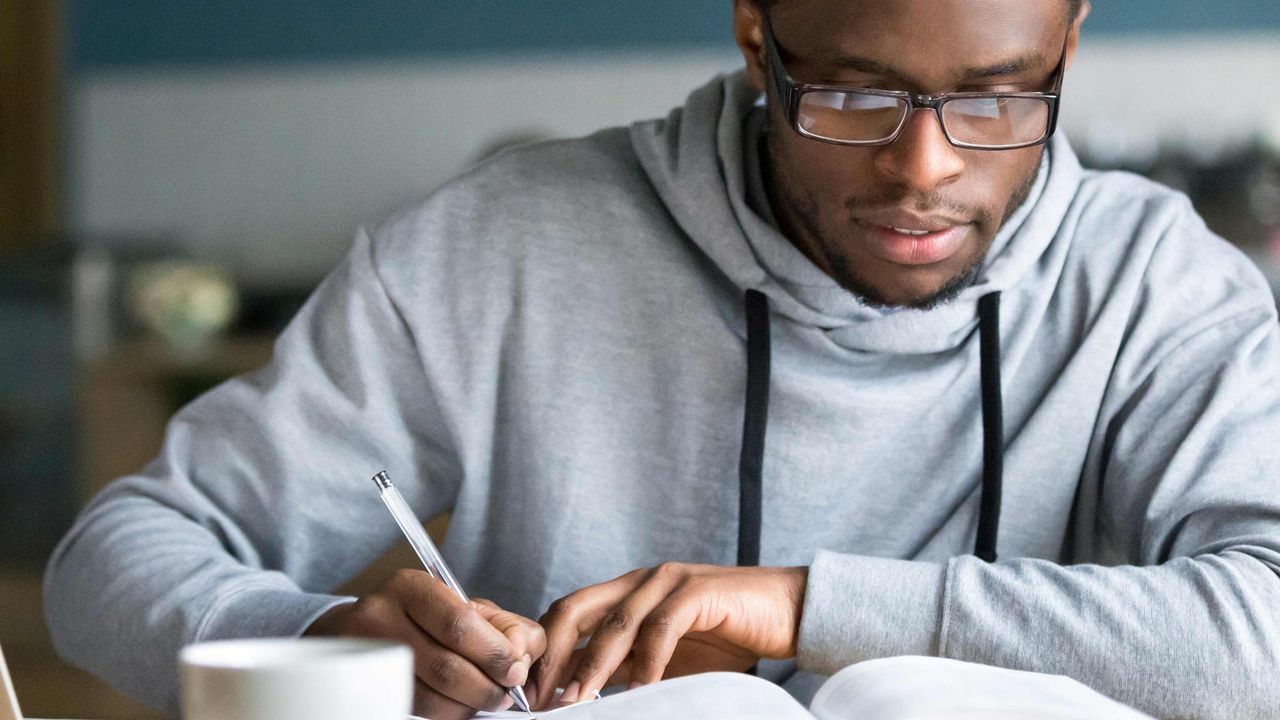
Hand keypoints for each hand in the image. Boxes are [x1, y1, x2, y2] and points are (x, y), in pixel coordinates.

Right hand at [306, 569, 544, 719]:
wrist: (362, 633)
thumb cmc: (427, 618)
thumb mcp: (466, 607)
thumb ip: (505, 626)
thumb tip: (523, 654)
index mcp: (411, 587)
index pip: (459, 624)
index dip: (494, 653)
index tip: (516, 669)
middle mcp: (381, 618)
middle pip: (446, 665)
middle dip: (487, 685)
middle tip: (506, 693)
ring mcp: (370, 656)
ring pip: (431, 696)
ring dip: (469, 704)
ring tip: (486, 698)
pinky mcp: (368, 687)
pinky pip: (417, 710)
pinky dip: (449, 712)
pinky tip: (460, 703)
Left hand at [529, 562, 806, 709]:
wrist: (790, 612)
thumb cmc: (730, 636)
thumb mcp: (666, 656)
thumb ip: (626, 666)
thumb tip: (580, 692)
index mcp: (628, 591)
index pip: (568, 614)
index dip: (543, 651)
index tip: (528, 694)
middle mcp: (641, 580)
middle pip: (576, 609)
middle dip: (552, 655)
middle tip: (540, 699)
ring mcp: (669, 581)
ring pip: (615, 623)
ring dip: (593, 665)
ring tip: (577, 701)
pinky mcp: (699, 592)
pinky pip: (662, 628)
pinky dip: (646, 662)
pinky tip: (639, 691)